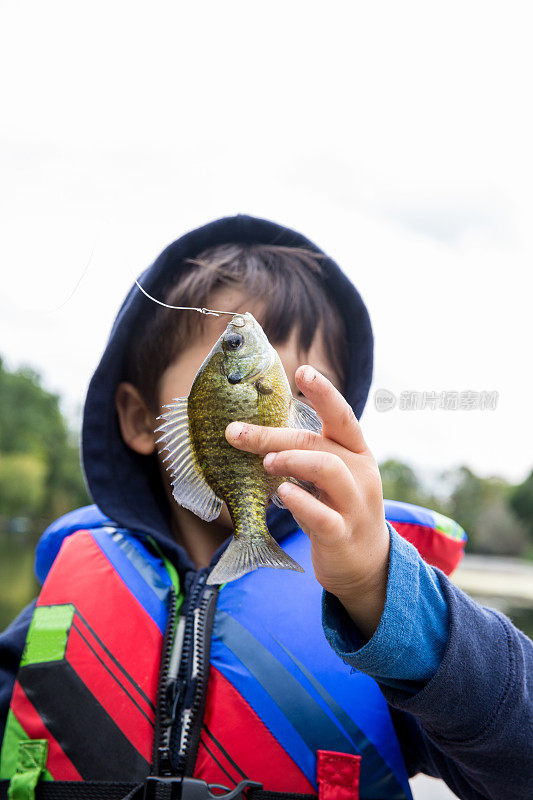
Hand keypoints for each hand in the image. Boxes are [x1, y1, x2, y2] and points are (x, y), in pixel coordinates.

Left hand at [225, 365, 389, 637]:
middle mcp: (360, 473)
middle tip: (236, 432)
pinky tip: (282, 494)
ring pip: (327, 469)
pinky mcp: (343, 535)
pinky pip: (323, 516)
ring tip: (265, 462)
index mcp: (356, 453)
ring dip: (291, 460)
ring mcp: (354, 505)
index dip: (324, 392)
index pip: (343, 416)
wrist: (366, 564)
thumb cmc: (338, 510)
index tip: (302, 370)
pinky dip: (300, 502)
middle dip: (274, 435)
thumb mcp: (330, 477)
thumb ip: (307, 454)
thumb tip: (259, 431)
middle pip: (319, 443)